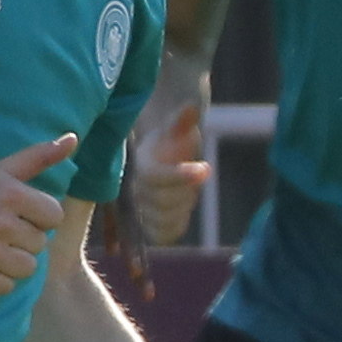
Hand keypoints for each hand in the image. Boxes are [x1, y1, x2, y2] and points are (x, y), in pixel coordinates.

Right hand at [0, 136, 77, 293]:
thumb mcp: (0, 170)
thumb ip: (38, 156)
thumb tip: (73, 139)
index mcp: (11, 195)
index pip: (54, 216)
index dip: (39, 217)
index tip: (18, 214)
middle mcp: (0, 223)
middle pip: (40, 244)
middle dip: (23, 239)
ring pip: (27, 269)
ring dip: (13, 262)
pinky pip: (6, 288)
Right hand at [132, 99, 208, 246]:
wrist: (162, 156)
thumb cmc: (172, 138)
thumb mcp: (178, 126)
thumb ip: (182, 119)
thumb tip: (191, 106)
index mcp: (141, 164)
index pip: (154, 177)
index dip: (180, 175)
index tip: (205, 168)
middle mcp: (136, 188)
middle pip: (160, 201)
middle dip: (185, 191)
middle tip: (198, 174)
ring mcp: (142, 208)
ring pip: (160, 220)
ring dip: (181, 209)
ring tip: (188, 193)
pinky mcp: (150, 224)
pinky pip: (161, 235)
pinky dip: (174, 227)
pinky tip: (182, 212)